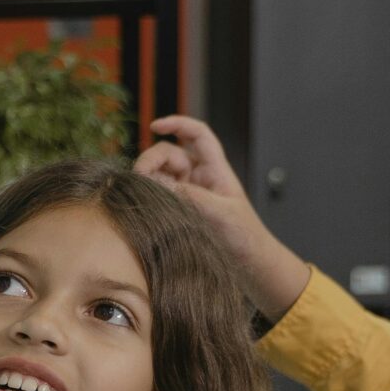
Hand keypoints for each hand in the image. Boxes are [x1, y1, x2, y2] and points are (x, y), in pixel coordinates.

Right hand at [135, 113, 308, 321]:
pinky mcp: (179, 212)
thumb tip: (158, 184)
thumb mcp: (221, 214)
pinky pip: (158, 196)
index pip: (197, 135)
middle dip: (152, 158)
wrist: (250, 266)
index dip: (178, 124)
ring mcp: (188, 195)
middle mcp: (200, 178)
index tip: (155, 125)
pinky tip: (141, 204)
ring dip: (147, 178)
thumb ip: (191, 197)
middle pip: (171, 154)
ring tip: (139, 192)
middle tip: (139, 176)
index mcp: (216, 170)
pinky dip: (147, 195)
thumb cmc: (245, 237)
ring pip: (160, 175)